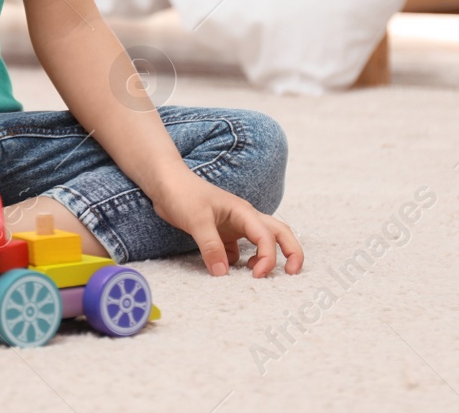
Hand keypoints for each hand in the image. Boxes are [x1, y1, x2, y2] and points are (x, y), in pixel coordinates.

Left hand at [151, 176, 302, 277]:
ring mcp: (234, 226)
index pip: (266, 236)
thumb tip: (222, 274)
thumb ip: (210, 247)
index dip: (267, 258)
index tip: (258, 276)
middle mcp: (244, 218)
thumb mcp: (197, 220)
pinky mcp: (222, 234)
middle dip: (291, 252)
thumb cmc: (183, 194)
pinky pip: (238, 251)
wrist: (165, 183)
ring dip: (266, 257)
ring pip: (260, 242)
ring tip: (258, 275)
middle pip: (278, 233)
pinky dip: (240, 262)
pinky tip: (230, 271)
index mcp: (243, 212)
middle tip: (293, 273)